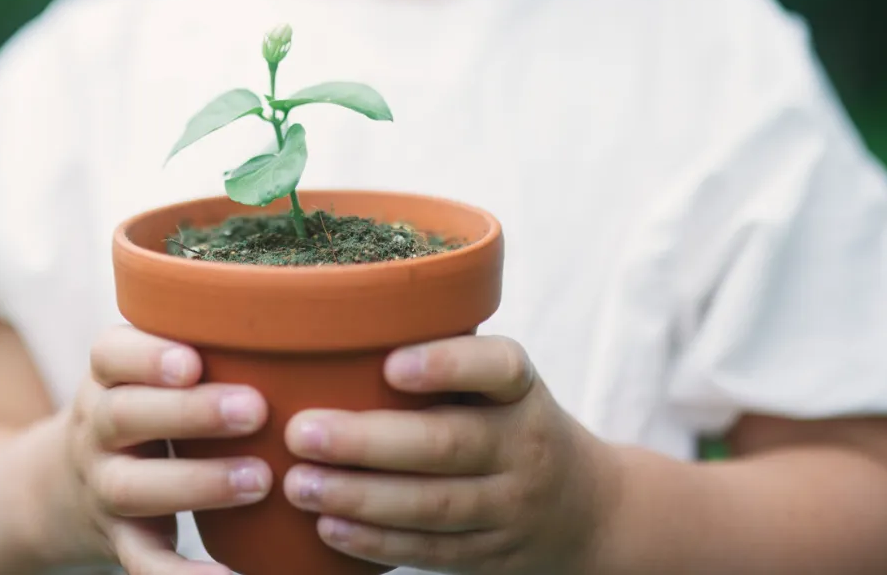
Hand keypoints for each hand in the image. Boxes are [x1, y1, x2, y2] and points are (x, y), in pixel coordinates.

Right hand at [58, 326, 271, 574]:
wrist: (65, 486)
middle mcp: (97, 428)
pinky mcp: (120, 539)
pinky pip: (143, 561)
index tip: (193, 361)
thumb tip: (303, 314)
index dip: (147, 356)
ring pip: (133, 487)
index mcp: (108, 377)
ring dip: (197, 484)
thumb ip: (205, 342)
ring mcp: (103, 486)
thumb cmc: (146, 407)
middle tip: (255, 410)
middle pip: (124, 415)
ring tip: (261, 480)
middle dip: (189, 413)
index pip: (111, 354)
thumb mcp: (148, 370)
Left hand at [281, 336, 618, 574]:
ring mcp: (511, 505)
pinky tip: (328, 526)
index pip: (499, 368)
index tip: (390, 365)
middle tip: (302, 431)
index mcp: (521, 391)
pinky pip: (431, 550)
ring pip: (434, 503)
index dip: (448, 364)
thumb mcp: (500, 387)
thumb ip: (442, 362)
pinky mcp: (491, 553)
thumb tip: (332, 332)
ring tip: (299, 483)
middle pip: (450, 443)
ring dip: (360, 496)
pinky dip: (376, 541)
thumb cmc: (509, 425)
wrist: (587, 510)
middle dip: (369, 441)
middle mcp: (524, 446)